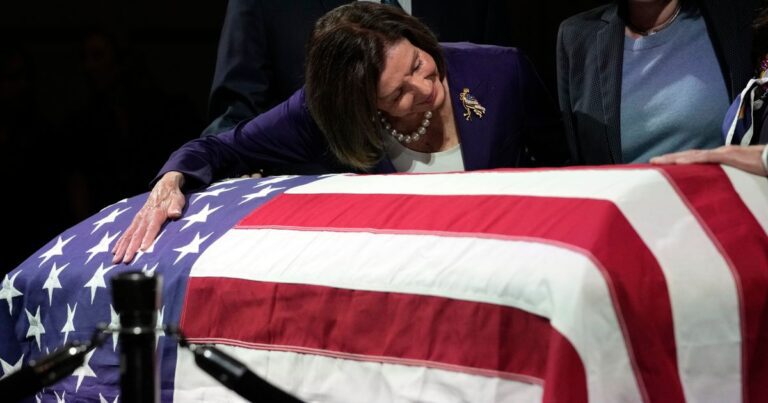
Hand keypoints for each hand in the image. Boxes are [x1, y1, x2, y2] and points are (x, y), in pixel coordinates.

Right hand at [112, 171, 185, 263]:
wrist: (164, 186)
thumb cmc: (173, 196)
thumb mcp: (178, 200)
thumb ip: (176, 208)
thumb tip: (175, 214)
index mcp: (156, 214)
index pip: (151, 228)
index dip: (147, 238)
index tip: (142, 249)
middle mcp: (144, 217)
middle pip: (136, 235)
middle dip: (130, 248)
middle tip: (125, 260)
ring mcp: (139, 219)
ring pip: (128, 235)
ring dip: (122, 248)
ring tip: (116, 260)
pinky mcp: (136, 220)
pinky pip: (126, 232)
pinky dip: (120, 242)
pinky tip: (115, 251)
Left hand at [650, 145, 766, 175]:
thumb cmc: (759, 169)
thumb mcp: (738, 176)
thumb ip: (725, 180)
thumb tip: (714, 190)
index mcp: (719, 159)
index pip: (694, 159)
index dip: (678, 161)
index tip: (663, 165)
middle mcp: (717, 153)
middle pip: (688, 155)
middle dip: (670, 158)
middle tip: (652, 162)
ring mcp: (721, 154)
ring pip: (692, 155)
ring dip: (674, 158)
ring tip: (658, 161)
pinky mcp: (728, 156)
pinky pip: (706, 158)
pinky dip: (691, 160)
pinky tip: (679, 162)